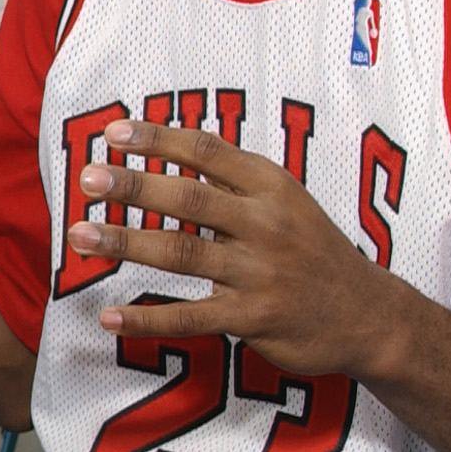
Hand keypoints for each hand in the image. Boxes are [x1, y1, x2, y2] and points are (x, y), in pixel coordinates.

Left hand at [65, 118, 408, 380]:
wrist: (369, 315)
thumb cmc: (314, 251)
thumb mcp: (286, 202)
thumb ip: (233, 180)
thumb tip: (170, 147)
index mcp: (271, 187)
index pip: (208, 153)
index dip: (160, 140)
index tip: (114, 133)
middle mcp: (266, 224)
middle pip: (190, 199)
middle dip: (136, 186)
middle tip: (89, 179)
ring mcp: (260, 272)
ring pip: (182, 253)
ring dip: (126, 242)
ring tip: (81, 235)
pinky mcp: (254, 318)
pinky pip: (191, 316)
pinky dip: (148, 318)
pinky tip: (110, 317)